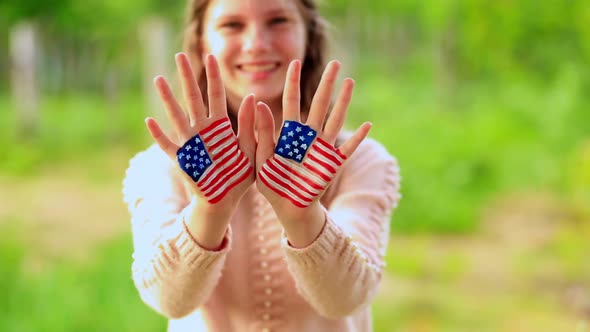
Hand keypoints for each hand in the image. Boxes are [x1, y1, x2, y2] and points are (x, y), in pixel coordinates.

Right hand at [146, 53, 255, 208]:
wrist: (225, 201)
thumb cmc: (239, 176)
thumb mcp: (251, 150)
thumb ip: (251, 126)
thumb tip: (254, 98)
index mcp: (221, 127)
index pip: (216, 96)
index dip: (214, 77)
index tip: (212, 56)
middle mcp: (203, 130)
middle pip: (193, 98)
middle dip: (186, 77)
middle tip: (180, 55)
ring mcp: (190, 143)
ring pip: (177, 116)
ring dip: (168, 99)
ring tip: (158, 79)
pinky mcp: (182, 160)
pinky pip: (168, 146)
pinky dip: (159, 135)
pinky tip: (150, 121)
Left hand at [255, 59, 371, 221]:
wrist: (287, 209)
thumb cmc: (272, 183)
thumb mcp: (261, 158)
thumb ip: (262, 133)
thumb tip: (258, 103)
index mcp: (288, 134)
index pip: (291, 102)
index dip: (293, 83)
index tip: (294, 63)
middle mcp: (308, 136)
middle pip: (319, 104)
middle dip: (326, 84)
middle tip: (334, 63)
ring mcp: (322, 149)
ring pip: (335, 120)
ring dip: (343, 102)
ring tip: (350, 82)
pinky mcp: (332, 164)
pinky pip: (347, 149)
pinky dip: (357, 138)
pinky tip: (367, 125)